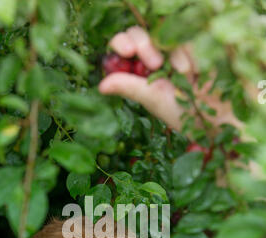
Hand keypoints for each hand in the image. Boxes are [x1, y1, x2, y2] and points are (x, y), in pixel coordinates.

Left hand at [98, 26, 244, 137]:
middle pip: (140, 33)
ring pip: (165, 34)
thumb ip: (131, 88)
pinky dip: (191, 54)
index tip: (125, 51)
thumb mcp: (156, 101)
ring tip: (188, 78)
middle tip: (155, 64)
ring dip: (174, 56)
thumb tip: (100, 85)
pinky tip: (199, 72)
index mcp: (143, 71)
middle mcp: (158, 57)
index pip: (125, 47)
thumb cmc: (188, 115)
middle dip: (144, 45)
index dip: (121, 43)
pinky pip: (187, 36)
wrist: (224, 117)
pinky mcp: (199, 45)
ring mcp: (178, 50)